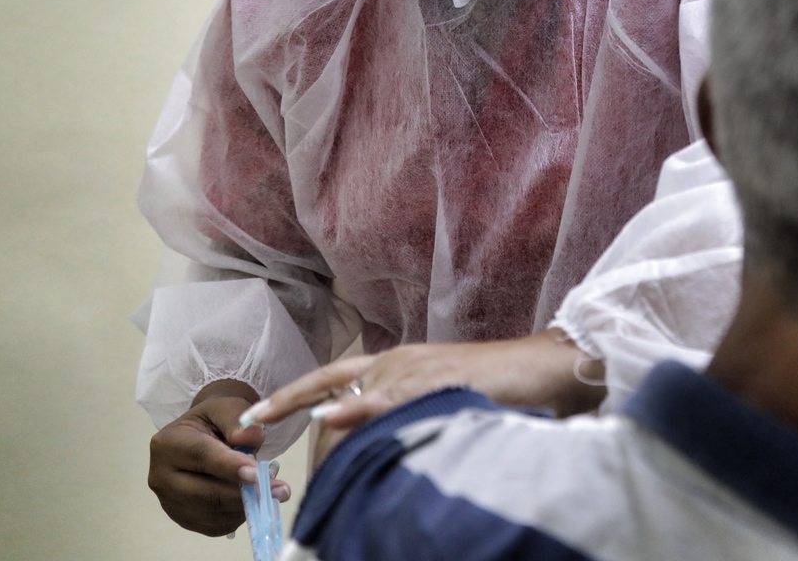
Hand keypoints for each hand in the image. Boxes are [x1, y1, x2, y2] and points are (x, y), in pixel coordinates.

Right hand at [147, 380, 291, 535]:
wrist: (203, 436)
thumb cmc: (215, 421)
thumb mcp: (226, 408)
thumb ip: (237, 421)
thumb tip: (249, 438)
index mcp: (168, 443)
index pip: (200, 456)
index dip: (231, 467)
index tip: (259, 473)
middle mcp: (161, 476)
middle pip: (203, 493)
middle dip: (243, 494)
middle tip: (279, 490)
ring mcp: (168, 501)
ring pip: (210, 513)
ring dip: (244, 507)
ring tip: (270, 492)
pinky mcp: (181, 518)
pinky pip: (212, 526)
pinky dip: (236, 517)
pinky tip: (252, 501)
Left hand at [241, 330, 606, 459]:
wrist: (545, 368)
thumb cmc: (502, 387)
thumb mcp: (441, 398)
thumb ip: (405, 411)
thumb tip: (374, 438)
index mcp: (399, 362)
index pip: (333, 377)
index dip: (291, 396)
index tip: (252, 416)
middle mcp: (399, 360)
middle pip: (332, 385)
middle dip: (289, 407)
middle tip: (252, 430)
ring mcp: (416, 369)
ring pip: (353, 394)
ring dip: (311, 418)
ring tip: (272, 431)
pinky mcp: (435, 382)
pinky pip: (389, 398)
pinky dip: (358, 409)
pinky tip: (329, 418)